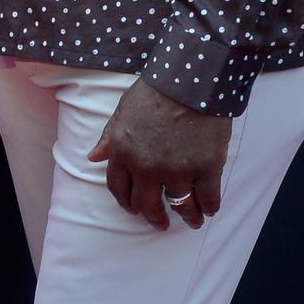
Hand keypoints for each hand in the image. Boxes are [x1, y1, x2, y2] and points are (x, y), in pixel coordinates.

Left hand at [87, 77, 230, 229]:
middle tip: (160, 224)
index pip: (118, 188)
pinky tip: (209, 209)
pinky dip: (209, 207)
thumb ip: (109, 137)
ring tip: (192, 221)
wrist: (190, 80)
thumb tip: (94, 157)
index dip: (126, 202)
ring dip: (187, 217)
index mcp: (123, 153)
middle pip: (146, 204)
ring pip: (180, 205)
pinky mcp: (206, 168)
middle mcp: (147, 168)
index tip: (134, 209)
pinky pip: (208, 198)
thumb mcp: (122, 111)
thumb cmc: (155, 90)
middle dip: (153, 217)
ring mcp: (177, 170)